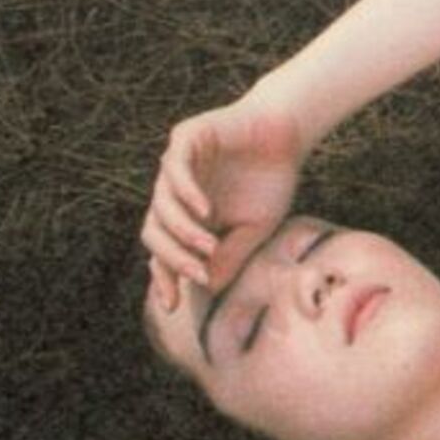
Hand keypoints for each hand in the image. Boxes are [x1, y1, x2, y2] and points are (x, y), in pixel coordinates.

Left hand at [139, 95, 303, 310]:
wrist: (286, 134)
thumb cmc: (271, 182)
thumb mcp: (253, 230)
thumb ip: (229, 256)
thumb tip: (207, 288)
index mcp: (185, 217)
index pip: (161, 251)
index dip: (163, 278)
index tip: (173, 304)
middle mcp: (174, 194)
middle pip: (153, 232)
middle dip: (171, 259)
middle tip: (197, 274)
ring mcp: (176, 166)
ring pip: (161, 204)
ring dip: (182, 231)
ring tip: (208, 247)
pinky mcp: (186, 139)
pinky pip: (175, 169)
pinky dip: (186, 192)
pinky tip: (205, 211)